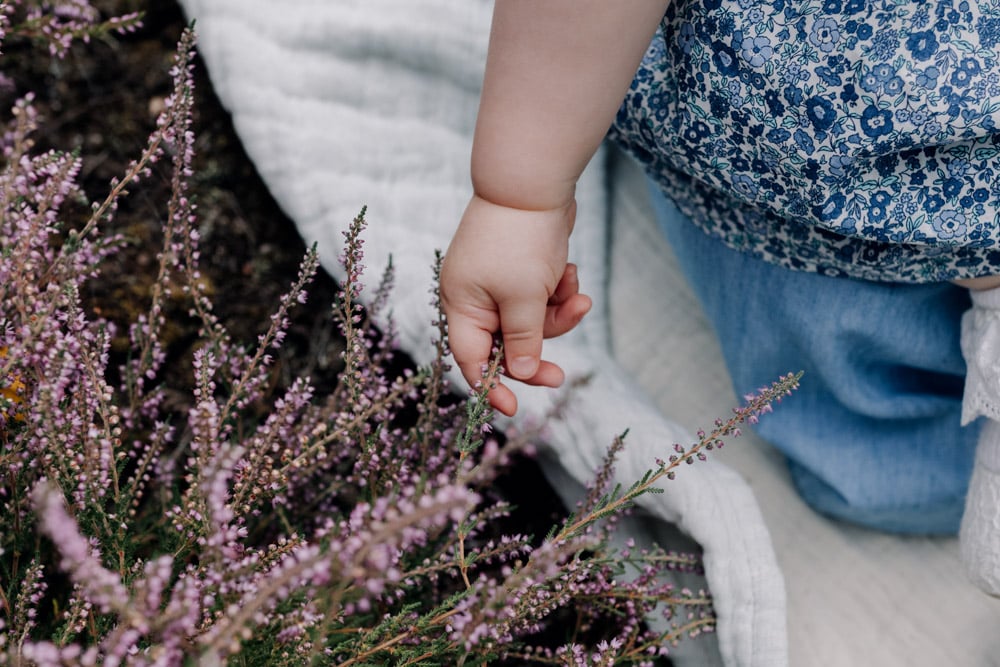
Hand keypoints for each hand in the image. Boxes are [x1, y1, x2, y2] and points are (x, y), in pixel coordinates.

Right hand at [440, 195, 591, 415]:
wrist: (536, 183)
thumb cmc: (520, 241)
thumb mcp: (523, 299)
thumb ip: (523, 342)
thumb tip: (523, 374)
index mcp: (461, 305)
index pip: (470, 359)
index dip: (490, 386)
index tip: (512, 409)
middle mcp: (474, 296)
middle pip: (504, 344)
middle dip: (536, 353)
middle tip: (560, 376)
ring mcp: (497, 282)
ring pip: (530, 321)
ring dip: (557, 315)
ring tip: (579, 298)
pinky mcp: (522, 270)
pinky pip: (541, 298)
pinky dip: (559, 292)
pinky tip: (571, 273)